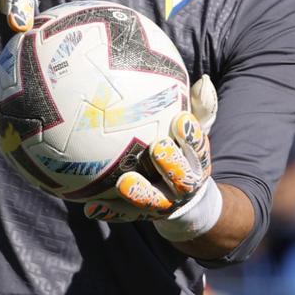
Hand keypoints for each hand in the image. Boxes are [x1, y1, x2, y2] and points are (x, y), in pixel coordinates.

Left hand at [85, 77, 221, 240]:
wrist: (185, 199)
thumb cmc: (183, 152)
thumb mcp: (193, 132)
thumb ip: (199, 108)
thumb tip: (203, 80)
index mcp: (197, 162)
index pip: (199, 149)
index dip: (192, 136)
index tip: (180, 120)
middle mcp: (184, 185)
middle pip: (183, 179)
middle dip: (172, 164)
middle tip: (157, 147)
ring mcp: (164, 203)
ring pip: (154, 202)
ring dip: (139, 192)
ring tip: (123, 181)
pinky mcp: (142, 214)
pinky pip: (126, 214)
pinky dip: (111, 211)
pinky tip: (91, 208)